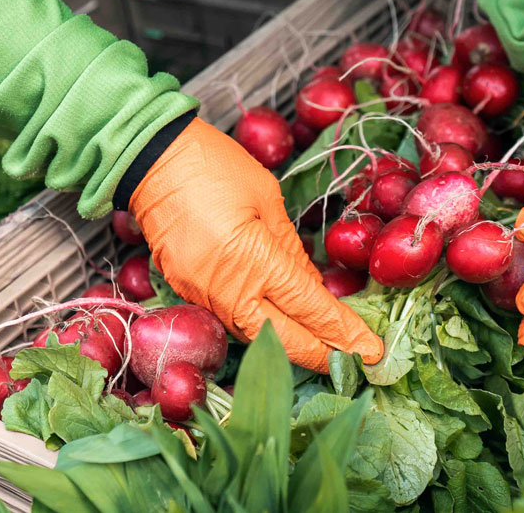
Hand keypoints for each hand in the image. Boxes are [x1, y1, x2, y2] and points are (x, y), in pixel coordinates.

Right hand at [129, 118, 383, 370]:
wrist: (151, 160)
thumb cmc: (214, 166)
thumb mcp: (268, 200)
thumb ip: (292, 250)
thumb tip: (312, 289)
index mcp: (253, 260)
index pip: (309, 309)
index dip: (344, 333)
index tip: (372, 351)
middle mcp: (226, 289)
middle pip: (283, 340)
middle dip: (322, 355)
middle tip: (354, 362)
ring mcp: (201, 296)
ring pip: (255, 336)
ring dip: (291, 345)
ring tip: (325, 348)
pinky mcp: (186, 293)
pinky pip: (231, 319)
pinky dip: (260, 326)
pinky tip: (281, 323)